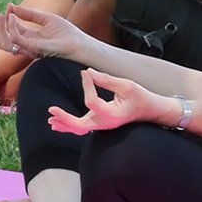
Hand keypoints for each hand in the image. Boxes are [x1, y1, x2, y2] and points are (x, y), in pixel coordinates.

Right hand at [0, 1, 93, 61]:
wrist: (81, 45)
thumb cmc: (68, 33)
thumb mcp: (46, 18)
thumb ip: (29, 14)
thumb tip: (11, 6)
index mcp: (30, 38)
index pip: (10, 32)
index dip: (3, 22)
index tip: (3, 9)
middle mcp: (28, 46)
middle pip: (4, 40)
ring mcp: (30, 49)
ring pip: (6, 44)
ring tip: (0, 16)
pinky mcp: (35, 49)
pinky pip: (17, 41)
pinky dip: (11, 28)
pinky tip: (11, 17)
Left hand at [45, 69, 174, 136]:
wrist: (150, 110)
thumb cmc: (140, 97)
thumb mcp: (126, 85)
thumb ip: (106, 79)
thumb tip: (88, 72)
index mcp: (113, 115)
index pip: (92, 102)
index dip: (87, 86)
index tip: (85, 74)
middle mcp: (106, 123)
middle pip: (80, 126)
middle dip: (65, 118)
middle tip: (51, 109)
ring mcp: (102, 125)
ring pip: (79, 129)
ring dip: (64, 124)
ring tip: (51, 118)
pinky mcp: (100, 123)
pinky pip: (81, 128)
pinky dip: (68, 126)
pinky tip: (56, 124)